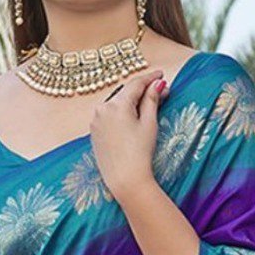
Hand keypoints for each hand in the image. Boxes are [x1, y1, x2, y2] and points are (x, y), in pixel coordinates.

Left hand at [88, 66, 166, 201]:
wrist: (125, 179)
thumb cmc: (139, 153)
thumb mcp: (149, 123)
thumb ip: (151, 100)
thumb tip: (157, 84)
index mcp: (117, 104)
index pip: (136, 84)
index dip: (150, 78)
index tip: (161, 75)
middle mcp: (102, 108)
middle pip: (125, 93)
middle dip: (141, 91)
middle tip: (159, 91)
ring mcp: (95, 120)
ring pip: (116, 104)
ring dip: (130, 102)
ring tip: (146, 106)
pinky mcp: (94, 132)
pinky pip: (108, 116)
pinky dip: (120, 113)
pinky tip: (130, 118)